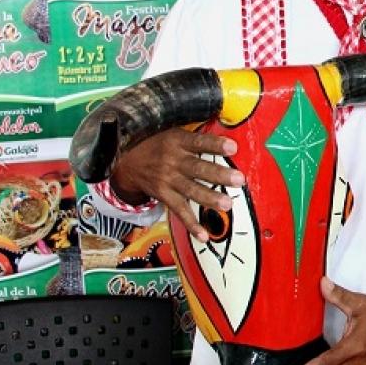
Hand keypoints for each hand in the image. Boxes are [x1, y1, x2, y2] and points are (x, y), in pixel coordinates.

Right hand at [110, 129, 241, 240]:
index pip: (199, 142)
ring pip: (190, 190)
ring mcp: (166, 180)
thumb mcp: (173, 132)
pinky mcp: (163, 195)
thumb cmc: (159, 144)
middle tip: (239, 180)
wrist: (126, 162)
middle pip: (197, 168)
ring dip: (209, 198)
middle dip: (219, 175)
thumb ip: (196, 137)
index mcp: (177, 141)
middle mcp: (172, 161)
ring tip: (227, 204)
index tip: (233, 147)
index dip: (215, 145)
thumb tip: (228, 129)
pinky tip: (203, 235)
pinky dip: (191, 225)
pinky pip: (179, 211)